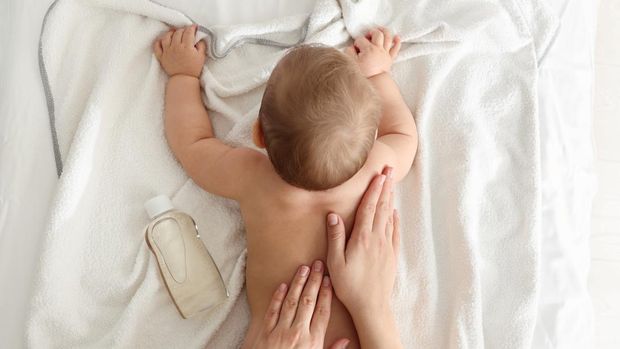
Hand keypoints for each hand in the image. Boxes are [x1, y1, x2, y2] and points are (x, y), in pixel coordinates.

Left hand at [153, 25, 206, 77]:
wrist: (183, 79)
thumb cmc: (194, 69)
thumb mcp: (201, 57)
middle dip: (183, 29)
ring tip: (174, 32)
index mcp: (186, 46)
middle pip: (178, 32)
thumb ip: (201, 45)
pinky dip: (159, 41)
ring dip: (171, 33)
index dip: (192, 28)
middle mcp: (175, 46)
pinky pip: (157, 46)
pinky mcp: (161, 56)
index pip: (188, 32)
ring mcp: (167, 51)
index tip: (194, 27)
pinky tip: (163, 40)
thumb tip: (199, 38)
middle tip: (186, 31)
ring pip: (166, 36)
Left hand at [251, 261, 349, 348]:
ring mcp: (279, 332)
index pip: (322, 312)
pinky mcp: (264, 333)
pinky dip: (277, 297)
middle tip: (318, 265)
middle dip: (314, 281)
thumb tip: (346, 340)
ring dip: (298, 283)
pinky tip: (283, 285)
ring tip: (303, 268)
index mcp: (312, 342)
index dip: (327, 294)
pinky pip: (272, 311)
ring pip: (290, 302)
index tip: (330, 280)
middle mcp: (297, 333)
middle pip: (308, 302)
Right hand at [326, 167, 399, 318]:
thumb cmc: (349, 285)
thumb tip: (333, 214)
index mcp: (362, 237)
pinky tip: (395, 212)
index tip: (378, 174)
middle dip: (386, 186)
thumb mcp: (335, 262)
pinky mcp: (391, 255)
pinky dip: (395, 219)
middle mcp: (377, 238)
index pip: (369, 207)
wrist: (371, 306)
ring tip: (392, 183)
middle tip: (390, 169)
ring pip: (389, 216)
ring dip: (390, 198)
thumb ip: (335, 237)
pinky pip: (394, 232)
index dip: (374, 189)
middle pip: (382, 206)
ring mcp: (386, 246)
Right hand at [345, 27, 400, 77]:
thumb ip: (349, 52)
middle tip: (367, 36)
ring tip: (380, 29)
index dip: (356, 43)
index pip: (361, 40)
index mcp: (368, 49)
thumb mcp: (351, 63)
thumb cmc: (362, 74)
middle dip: (371, 32)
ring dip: (384, 31)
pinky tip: (397, 37)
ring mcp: (385, 53)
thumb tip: (352, 47)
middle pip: (377, 34)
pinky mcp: (390, 59)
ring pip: (388, 37)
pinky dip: (397, 42)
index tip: (355, 49)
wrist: (374, 84)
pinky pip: (396, 48)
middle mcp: (378, 49)